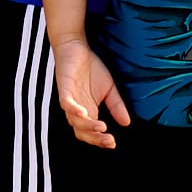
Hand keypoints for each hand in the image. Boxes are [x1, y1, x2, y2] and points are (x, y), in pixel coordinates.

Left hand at [50, 35, 128, 149]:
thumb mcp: (109, 89)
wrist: (76, 47)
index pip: (91, 133)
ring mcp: (70, 100)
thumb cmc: (90, 68)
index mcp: (88, 112)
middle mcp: (77, 110)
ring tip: (101, 127)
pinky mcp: (64, 89)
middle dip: (95, 139)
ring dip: (87, 126)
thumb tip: (127, 123)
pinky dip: (73, 110)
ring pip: (74, 121)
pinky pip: (66, 104)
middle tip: (109, 140)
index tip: (113, 143)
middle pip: (82, 132)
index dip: (100, 141)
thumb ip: (116, 106)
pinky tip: (83, 113)